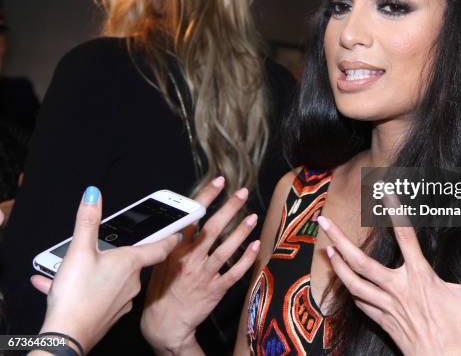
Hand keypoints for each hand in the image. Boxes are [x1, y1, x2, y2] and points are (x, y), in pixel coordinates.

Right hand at [31, 187, 180, 353]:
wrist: (68, 337)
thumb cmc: (76, 295)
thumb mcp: (79, 251)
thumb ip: (87, 221)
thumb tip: (93, 195)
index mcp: (131, 262)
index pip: (161, 246)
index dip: (170, 235)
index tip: (178, 229)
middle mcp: (133, 281)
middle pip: (133, 261)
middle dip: (120, 253)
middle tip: (103, 247)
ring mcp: (124, 300)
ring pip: (114, 278)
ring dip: (97, 271)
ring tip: (74, 270)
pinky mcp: (111, 314)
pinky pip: (102, 295)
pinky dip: (87, 289)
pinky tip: (62, 289)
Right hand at [141, 177, 259, 354]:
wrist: (164, 324)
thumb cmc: (162, 290)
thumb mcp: (160, 261)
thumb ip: (172, 241)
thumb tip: (184, 218)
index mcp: (175, 249)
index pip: (192, 217)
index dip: (206, 197)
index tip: (219, 182)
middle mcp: (190, 259)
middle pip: (213, 228)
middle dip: (229, 208)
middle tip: (242, 193)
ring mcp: (204, 274)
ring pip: (226, 249)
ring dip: (241, 231)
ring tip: (253, 216)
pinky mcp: (215, 289)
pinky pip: (234, 272)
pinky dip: (246, 259)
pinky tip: (255, 245)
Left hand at [317, 216, 460, 355]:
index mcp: (420, 277)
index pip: (406, 237)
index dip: (395, 212)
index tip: (385, 191)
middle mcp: (398, 288)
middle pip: (361, 262)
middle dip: (339, 241)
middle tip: (323, 224)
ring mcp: (387, 305)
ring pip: (354, 283)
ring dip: (338, 266)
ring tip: (327, 250)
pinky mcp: (382, 320)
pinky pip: (361, 303)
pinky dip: (352, 290)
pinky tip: (346, 281)